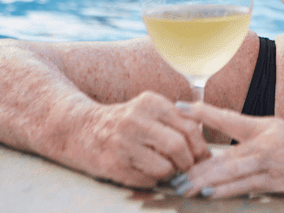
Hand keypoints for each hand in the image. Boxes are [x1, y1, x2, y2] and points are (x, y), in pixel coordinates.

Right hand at [77, 92, 210, 187]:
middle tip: (186, 167)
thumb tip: (204, 143)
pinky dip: (152, 181)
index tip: (202, 155)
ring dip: (170, 174)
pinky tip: (144, 172)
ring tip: (164, 169)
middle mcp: (136, 120)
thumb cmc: (123, 122)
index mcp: (151, 103)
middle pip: (178, 146)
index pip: (189, 126)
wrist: (80, 129)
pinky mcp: (113, 164)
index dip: (200, 145)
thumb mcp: (148, 110)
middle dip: (188, 162)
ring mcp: (123, 143)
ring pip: (164, 167)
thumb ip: (175, 120)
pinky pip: (147, 180)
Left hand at [174, 102, 283, 197]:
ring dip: (203, 183)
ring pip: (231, 172)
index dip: (202, 112)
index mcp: (263, 127)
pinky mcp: (281, 182)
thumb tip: (223, 149)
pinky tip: (210, 196)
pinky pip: (248, 187)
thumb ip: (253, 137)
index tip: (178, 107)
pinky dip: (227, 191)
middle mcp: (265, 143)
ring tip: (181, 189)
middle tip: (170, 173)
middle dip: (194, 167)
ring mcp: (272, 164)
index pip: (227, 118)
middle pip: (222, 155)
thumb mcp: (280, 131)